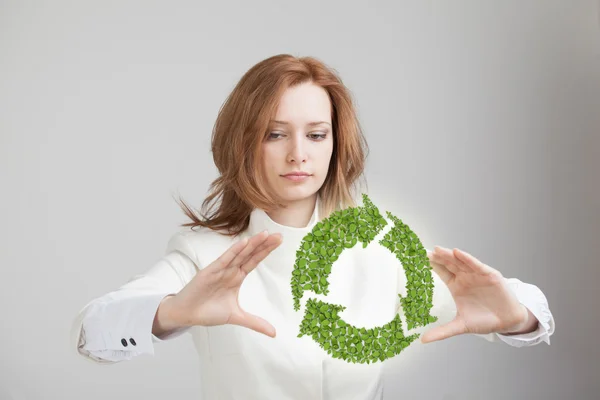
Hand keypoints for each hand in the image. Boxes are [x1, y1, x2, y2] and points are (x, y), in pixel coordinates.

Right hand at [162, 230, 282, 337]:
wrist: (187, 314)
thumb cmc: (208, 311)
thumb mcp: (236, 316)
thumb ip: (255, 322)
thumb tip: (274, 333)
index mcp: (237, 277)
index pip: (254, 260)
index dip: (266, 251)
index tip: (279, 241)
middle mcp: (230, 270)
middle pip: (250, 254)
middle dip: (264, 245)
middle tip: (279, 235)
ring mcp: (220, 269)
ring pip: (239, 254)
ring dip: (251, 244)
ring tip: (264, 234)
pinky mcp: (210, 272)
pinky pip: (224, 259)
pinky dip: (234, 251)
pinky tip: (244, 243)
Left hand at [420, 246, 529, 343]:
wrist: (507, 322)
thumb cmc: (484, 320)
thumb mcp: (460, 326)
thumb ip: (442, 331)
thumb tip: (423, 340)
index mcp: (456, 286)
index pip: (441, 272)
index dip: (430, 265)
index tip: (417, 259)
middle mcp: (465, 277)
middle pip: (448, 264)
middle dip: (437, 257)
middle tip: (424, 252)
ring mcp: (477, 275)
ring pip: (460, 262)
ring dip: (449, 255)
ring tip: (438, 250)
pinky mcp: (490, 275)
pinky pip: (476, 265)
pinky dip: (467, 259)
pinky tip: (458, 253)